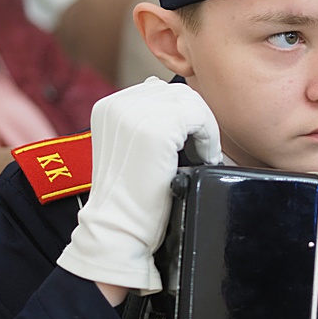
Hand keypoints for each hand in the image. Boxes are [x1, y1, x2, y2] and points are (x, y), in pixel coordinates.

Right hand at [56, 77, 221, 293]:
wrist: (118, 228)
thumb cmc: (128, 195)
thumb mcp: (128, 147)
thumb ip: (144, 119)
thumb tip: (168, 94)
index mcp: (108, 106)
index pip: (160, 90)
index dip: (182, 113)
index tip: (189, 140)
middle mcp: (118, 105)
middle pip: (178, 92)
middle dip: (196, 118)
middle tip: (202, 147)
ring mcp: (136, 115)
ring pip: (191, 102)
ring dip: (205, 127)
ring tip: (204, 153)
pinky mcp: (156, 130)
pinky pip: (199, 118)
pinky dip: (209, 138)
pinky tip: (204, 159)